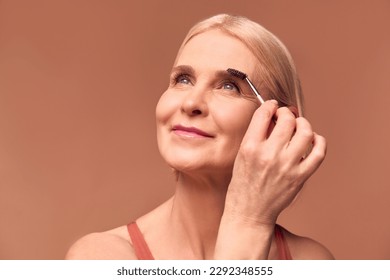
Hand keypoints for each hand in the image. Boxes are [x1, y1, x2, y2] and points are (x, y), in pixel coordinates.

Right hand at [223, 100, 326, 226]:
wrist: (249, 211)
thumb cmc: (243, 184)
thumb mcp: (242, 156)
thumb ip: (256, 136)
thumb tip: (274, 117)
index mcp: (250, 147)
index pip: (264, 114)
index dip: (270, 105)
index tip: (273, 105)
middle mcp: (269, 155)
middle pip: (287, 120)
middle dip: (287, 112)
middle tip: (286, 115)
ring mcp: (287, 166)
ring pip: (305, 132)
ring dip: (303, 124)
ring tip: (299, 126)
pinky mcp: (300, 177)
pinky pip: (319, 152)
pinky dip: (319, 141)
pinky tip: (313, 140)